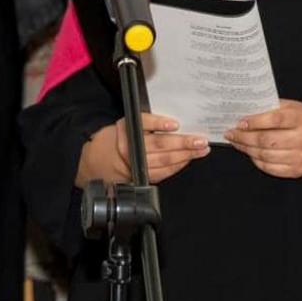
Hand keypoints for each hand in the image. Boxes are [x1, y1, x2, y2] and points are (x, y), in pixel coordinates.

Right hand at [77, 114, 205, 185]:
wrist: (100, 161)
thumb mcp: (126, 125)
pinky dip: (178, 166)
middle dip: (183, 143)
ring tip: (201, 150)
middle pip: (159, 144)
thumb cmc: (118, 140)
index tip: (174, 124)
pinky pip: (164, 172)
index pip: (143, 123)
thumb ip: (147, 123)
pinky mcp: (142, 177)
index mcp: (125, 129)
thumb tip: (176, 123)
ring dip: (186, 155)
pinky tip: (188, 160)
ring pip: (164, 160)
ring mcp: (136, 164)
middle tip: (200, 140)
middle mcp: (129, 147)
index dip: (159, 124)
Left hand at [225, 99, 301, 178]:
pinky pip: (270, 168)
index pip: (275, 120)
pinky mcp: (297, 170)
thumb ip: (270, 107)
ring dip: (246, 149)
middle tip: (230, 133)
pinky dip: (256, 160)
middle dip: (243, 137)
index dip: (254, 121)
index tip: (239, 122)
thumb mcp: (292, 107)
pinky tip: (249, 152)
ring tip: (236, 142)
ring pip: (265, 155)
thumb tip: (242, 110)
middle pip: (266, 140)